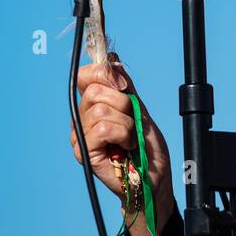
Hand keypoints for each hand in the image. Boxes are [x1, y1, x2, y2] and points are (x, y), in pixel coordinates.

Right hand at [74, 53, 174, 235]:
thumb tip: (111, 59)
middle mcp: (83, 119)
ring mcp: (81, 136)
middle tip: (132, 120)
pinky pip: (102, 129)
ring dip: (126, 123)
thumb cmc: (147, 147)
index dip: (103, 74)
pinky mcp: (85, 152)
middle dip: (123, 103)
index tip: (124, 87)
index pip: (85, 76)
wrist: (154, 176)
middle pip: (94, 91)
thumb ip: (124, 86)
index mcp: (94, 105)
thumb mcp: (139, 109)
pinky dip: (122, 135)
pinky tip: (125, 147)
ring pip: (100, 110)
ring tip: (130, 138)